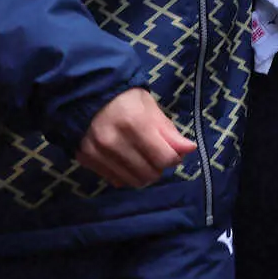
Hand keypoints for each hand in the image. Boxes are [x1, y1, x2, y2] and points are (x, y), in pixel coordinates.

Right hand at [75, 88, 195, 188]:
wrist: (88, 97)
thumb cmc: (126, 100)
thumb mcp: (151, 108)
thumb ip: (169, 132)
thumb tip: (190, 149)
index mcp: (134, 122)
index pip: (164, 158)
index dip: (174, 158)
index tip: (173, 153)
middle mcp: (114, 140)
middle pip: (149, 173)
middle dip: (159, 168)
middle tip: (157, 156)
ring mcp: (98, 152)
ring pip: (133, 181)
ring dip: (143, 174)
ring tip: (142, 159)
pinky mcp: (87, 160)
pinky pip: (116, 180)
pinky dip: (126, 175)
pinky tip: (126, 161)